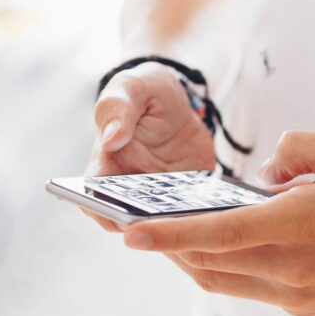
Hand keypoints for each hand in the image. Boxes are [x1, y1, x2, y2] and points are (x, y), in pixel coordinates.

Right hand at [81, 62, 216, 231]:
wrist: (179, 103)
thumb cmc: (145, 93)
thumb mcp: (131, 88)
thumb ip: (118, 109)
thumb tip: (112, 138)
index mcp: (106, 164)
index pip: (93, 197)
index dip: (101, 209)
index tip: (117, 214)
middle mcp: (127, 188)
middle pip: (129, 219)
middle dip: (144, 225)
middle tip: (165, 220)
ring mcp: (157, 198)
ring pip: (162, 225)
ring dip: (176, 227)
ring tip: (195, 220)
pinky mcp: (183, 200)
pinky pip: (191, 217)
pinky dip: (203, 218)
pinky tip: (221, 212)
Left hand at [119, 131, 314, 315]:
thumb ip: (296, 147)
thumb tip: (262, 172)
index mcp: (299, 227)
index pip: (218, 235)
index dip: (169, 237)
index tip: (128, 234)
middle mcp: (291, 270)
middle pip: (209, 264)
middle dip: (170, 248)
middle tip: (141, 227)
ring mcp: (296, 295)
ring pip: (224, 281)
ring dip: (193, 261)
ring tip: (172, 236)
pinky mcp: (304, 307)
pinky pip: (249, 289)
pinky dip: (225, 268)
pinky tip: (222, 246)